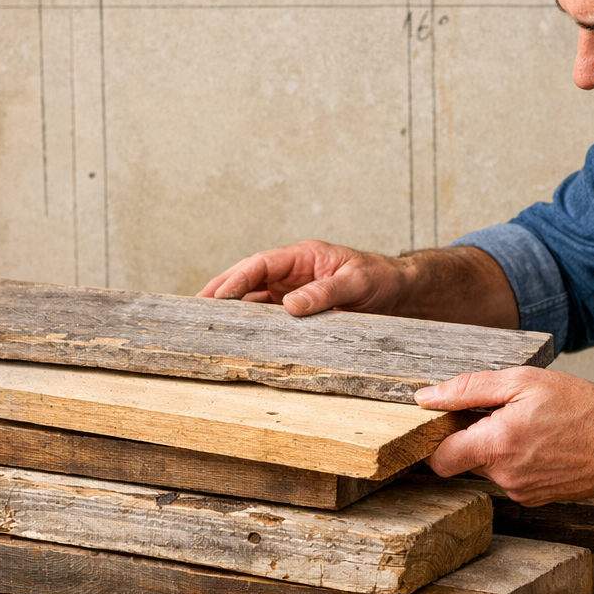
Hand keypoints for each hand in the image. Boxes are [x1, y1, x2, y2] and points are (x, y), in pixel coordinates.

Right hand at [198, 240, 408, 315]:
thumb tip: (290, 306)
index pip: (261, 264)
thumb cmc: (379, 278)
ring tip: (208, 325)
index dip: (237, 278)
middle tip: (195, 308)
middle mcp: (293, 272)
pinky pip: (270, 315)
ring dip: (233, 310)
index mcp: (303, 256)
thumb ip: (325, 292)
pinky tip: (239, 337)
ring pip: (255, 298)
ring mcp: (294, 290)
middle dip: (221, 291)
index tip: (218, 296)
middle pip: (249, 279)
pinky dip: (253, 324)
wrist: (399, 290)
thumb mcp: (356, 282)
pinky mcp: (299, 309)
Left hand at [415, 367, 593, 505]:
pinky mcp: (534, 499)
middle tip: (500, 412)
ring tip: (528, 425)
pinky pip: (509, 477)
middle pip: (463, 459)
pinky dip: (515, 460)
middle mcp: (504, 476)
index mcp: (496, 445)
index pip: (437, 458)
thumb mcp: (524, 382)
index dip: (434, 437)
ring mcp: (519, 492)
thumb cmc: (582, 408)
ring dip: (496, 447)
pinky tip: (540, 442)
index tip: (447, 419)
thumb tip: (426, 399)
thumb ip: (469, 389)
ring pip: (487, 468)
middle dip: (472, 436)